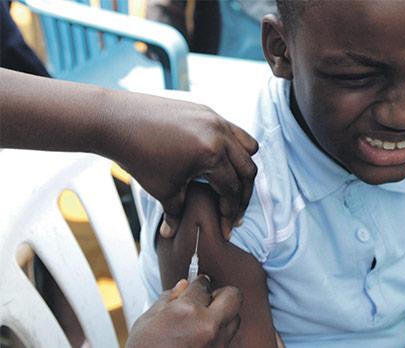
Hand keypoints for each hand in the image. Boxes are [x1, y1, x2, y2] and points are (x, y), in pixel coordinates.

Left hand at [107, 96, 257, 236]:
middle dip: (243, 195)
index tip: (228, 228)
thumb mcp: (162, 189)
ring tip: (233, 185)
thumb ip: (175, 213)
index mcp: (212, 154)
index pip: (232, 190)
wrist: (117, 121)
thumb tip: (172, 233)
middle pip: (247, 170)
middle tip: (234, 213)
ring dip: (244, 169)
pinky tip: (219, 162)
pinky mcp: (207, 112)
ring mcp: (215, 119)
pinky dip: (234, 149)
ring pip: (247, 147)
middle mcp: (220, 134)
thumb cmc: (138, 156)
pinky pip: (233, 131)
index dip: (231, 213)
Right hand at [126, 276, 241, 347]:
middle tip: (206, 300)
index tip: (196, 283)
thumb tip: (182, 286)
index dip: (197, 282)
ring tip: (202, 323)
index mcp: (187, 313)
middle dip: (220, 294)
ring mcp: (218, 344)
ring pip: (234, 319)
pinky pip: (227, 339)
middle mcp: (208, 327)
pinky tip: (200, 339)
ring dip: (222, 316)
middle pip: (233, 296)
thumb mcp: (147, 322)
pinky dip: (217, 335)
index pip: (203, 285)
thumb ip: (168, 300)